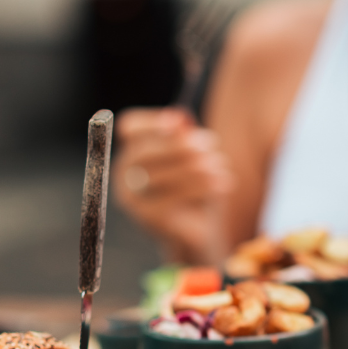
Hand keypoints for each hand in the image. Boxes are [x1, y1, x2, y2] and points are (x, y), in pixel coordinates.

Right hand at [113, 107, 235, 263]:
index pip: (130, 127)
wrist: (199, 230)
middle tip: (211, 144)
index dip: (152, 121)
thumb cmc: (196, 186)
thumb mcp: (195, 157)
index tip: (181, 122)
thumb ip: (185, 136)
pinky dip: (201, 188)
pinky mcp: (147, 218)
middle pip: (144, 152)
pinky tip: (223, 184)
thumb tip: (181, 118)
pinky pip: (172, 198)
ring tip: (221, 166)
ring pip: (161, 175)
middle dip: (180, 145)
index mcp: (132, 152)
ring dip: (196, 167)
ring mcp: (132, 199)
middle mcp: (123, 175)